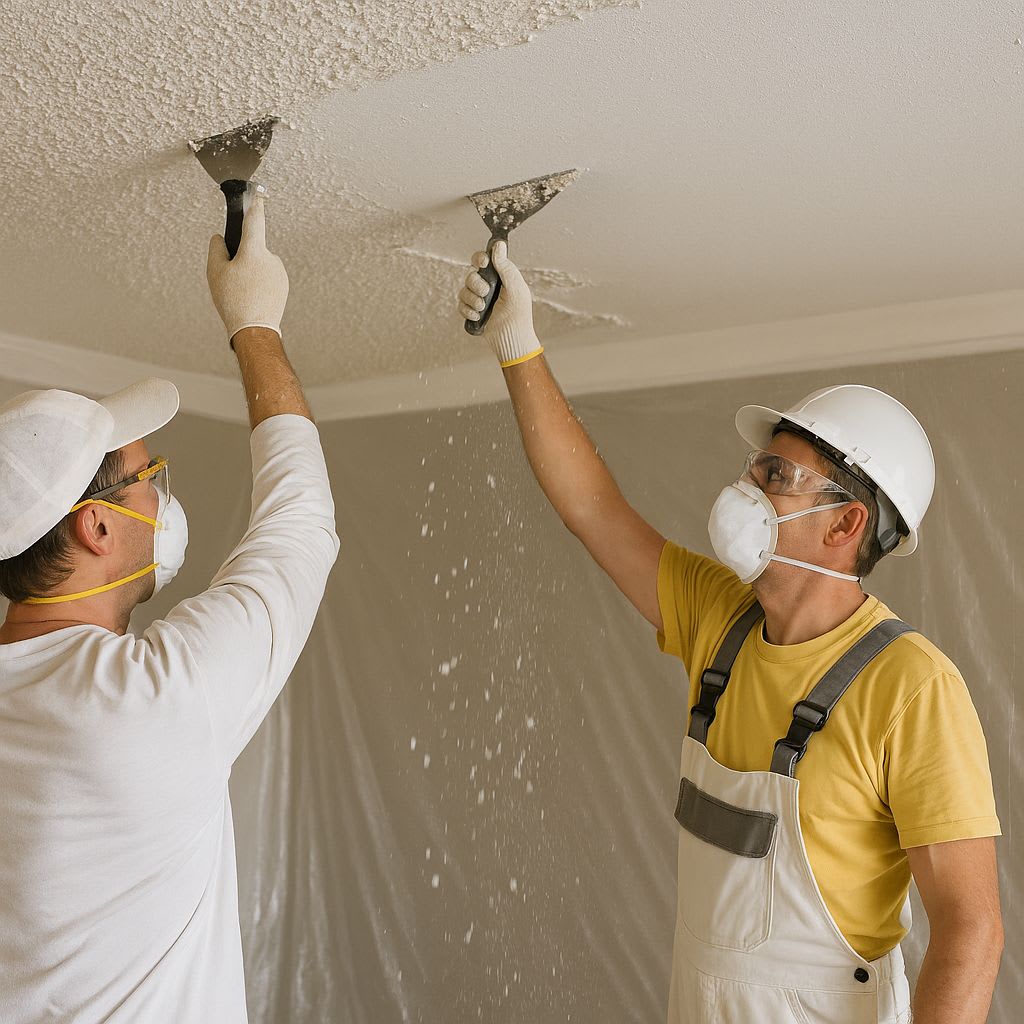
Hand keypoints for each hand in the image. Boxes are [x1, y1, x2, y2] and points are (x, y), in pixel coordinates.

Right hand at [207, 195, 288, 343]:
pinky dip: (258, 283)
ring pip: (259, 264)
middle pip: (252, 249)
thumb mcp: (215, 272)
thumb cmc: (234, 301)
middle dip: (241, 259)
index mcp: (254, 251)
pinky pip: (267, 277)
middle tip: (232, 280)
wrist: (255, 330)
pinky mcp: (283, 285)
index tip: (256, 193)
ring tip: (242, 293)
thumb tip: (220, 238)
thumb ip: (216, 248)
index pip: (254, 221)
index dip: (253, 205)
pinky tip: (251, 298)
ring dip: (250, 272)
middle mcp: (271, 258)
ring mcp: (280, 272)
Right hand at [458, 240, 542, 366]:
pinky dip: (468, 310)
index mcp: (499, 277)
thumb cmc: (519, 314)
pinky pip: (461, 305)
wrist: (512, 339)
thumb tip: (499, 245)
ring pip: (463, 290)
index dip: (479, 258)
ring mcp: (478, 299)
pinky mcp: (472, 312)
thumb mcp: (515, 288)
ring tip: (483, 308)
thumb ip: (506, 267)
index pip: (483, 260)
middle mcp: (487, 286)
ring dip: (472, 299)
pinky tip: (477, 316)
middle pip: (470, 275)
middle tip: (486, 293)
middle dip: (476, 284)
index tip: (483, 263)